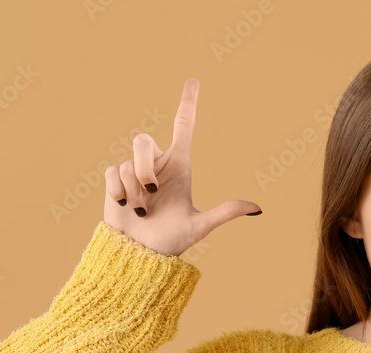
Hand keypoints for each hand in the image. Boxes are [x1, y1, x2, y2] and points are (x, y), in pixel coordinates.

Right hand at [102, 77, 261, 256]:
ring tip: (141, 210)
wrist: (140, 255)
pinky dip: (119, 191)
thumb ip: (225, 213)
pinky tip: (124, 207)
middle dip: (144, 169)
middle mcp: (157, 165)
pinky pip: (113, 171)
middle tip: (150, 195)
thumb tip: (257, 208)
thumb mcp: (199, 226)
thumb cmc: (170, 240)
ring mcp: (135, 171)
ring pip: (128, 162)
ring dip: (134, 191)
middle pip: (142, 140)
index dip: (187, 103)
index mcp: (179, 167)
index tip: (193, 80)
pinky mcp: (115, 179)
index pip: (183, 127)